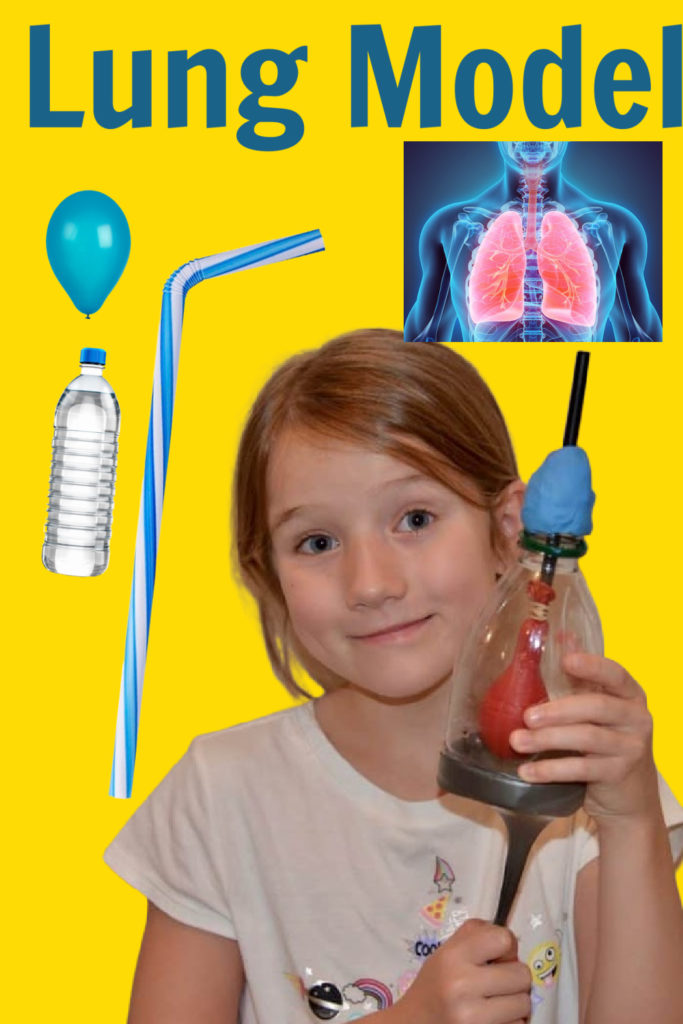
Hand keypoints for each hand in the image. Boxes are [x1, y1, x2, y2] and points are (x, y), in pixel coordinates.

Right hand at [381, 919, 530, 1023]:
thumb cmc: (435, 984)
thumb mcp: (446, 951)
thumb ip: (475, 935)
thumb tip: (511, 941)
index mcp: (452, 956)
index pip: (504, 939)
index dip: (506, 948)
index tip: (496, 958)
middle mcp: (461, 985)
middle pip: (522, 974)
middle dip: (514, 979)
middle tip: (496, 984)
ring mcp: (472, 1017)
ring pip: (525, 1003)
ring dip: (514, 1004)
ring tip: (494, 1003)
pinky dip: (511, 1023)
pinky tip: (492, 1019)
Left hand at [509, 652, 659, 824]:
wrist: (629, 794)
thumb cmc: (606, 740)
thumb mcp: (597, 707)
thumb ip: (582, 676)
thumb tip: (561, 635)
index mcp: (630, 694)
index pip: (615, 673)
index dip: (592, 666)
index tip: (566, 660)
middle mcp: (636, 718)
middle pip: (595, 707)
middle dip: (557, 710)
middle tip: (526, 715)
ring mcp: (631, 747)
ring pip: (586, 738)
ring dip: (547, 739)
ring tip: (517, 742)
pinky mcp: (619, 774)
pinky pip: (581, 769)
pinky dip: (551, 769)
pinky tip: (527, 771)